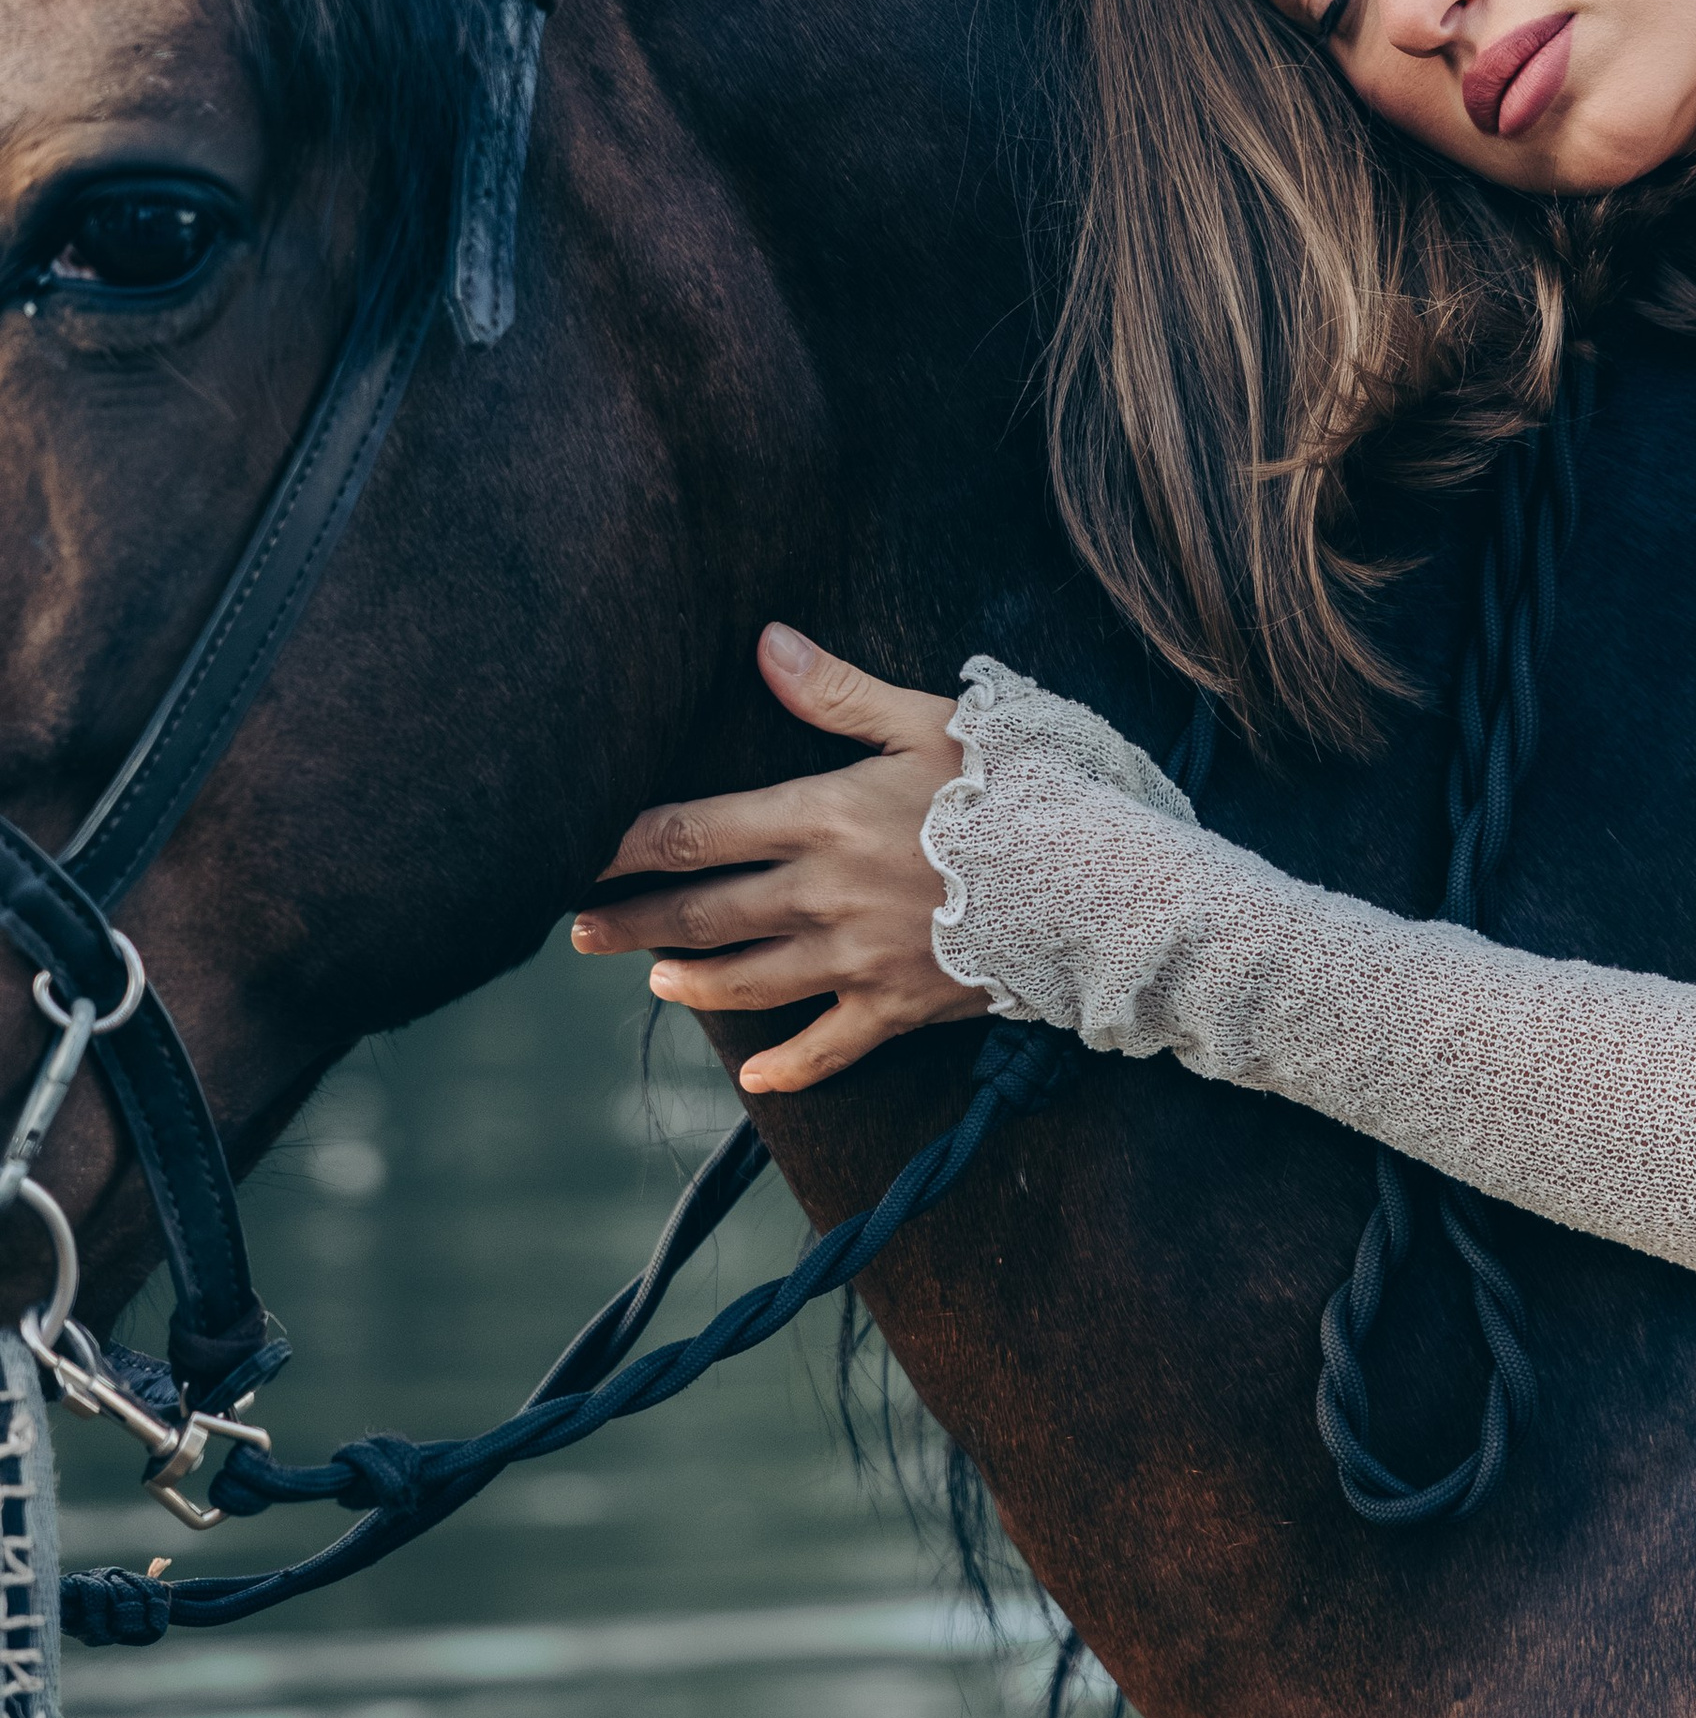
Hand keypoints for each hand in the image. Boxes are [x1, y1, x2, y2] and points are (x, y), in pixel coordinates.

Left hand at [570, 626, 978, 1096]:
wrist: (1094, 884)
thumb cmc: (1017, 787)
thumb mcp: (929, 720)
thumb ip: (837, 691)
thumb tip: (765, 642)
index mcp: (821, 817)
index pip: (694, 831)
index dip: (626, 844)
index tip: (581, 850)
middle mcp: (822, 895)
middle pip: (699, 913)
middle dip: (631, 921)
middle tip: (579, 930)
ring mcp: (856, 959)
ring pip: (746, 981)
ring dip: (690, 982)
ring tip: (657, 981)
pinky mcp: (898, 1008)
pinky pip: (827, 1049)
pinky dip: (785, 1067)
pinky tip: (753, 1075)